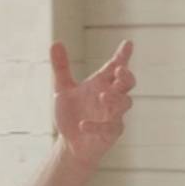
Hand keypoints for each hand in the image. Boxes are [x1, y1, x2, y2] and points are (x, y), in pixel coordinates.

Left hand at [50, 38, 134, 169]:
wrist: (69, 143)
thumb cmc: (70, 114)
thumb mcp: (62, 89)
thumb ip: (61, 67)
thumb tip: (56, 42)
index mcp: (101, 84)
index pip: (115, 66)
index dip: (123, 55)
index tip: (128, 43)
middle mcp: (110, 97)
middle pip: (127, 83)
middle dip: (126, 75)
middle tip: (119, 70)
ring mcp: (114, 114)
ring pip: (125, 103)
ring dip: (115, 98)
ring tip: (102, 96)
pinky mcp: (111, 132)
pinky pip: (110, 127)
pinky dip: (97, 125)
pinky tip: (82, 125)